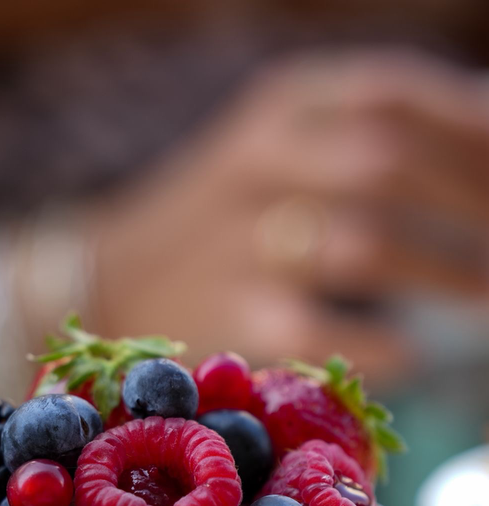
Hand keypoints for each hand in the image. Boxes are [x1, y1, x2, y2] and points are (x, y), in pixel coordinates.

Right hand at [90, 49, 488, 377]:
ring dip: (445, 272)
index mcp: (280, 109)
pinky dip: (381, 345)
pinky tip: (415, 355)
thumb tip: (482, 136)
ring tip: (487, 296)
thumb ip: (367, 135)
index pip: (395, 95)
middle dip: (473, 203)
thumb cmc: (222, 217)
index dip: (472, 130)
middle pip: (389, 164)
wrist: (108, 278)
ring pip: (363, 244)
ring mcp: (236, 245)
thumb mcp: (282, 146)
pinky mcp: (227, 320)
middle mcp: (256, 164)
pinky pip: (320, 331)